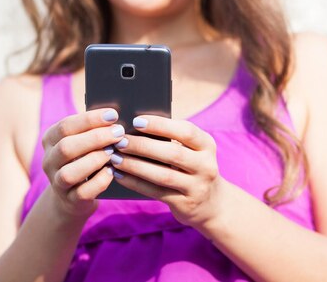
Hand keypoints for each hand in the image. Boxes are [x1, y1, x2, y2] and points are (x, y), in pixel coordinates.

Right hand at [41, 108, 123, 219]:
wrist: (74, 195)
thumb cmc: (84, 158)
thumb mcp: (83, 141)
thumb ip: (93, 129)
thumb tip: (116, 117)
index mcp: (50, 140)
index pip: (65, 126)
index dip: (90, 119)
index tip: (113, 114)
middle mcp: (49, 161)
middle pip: (66, 147)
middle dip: (95, 138)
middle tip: (118, 132)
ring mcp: (57, 183)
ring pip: (69, 173)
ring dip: (94, 160)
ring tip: (113, 152)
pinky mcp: (70, 201)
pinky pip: (82, 193)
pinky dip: (99, 181)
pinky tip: (112, 172)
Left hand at [109, 115, 225, 229]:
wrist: (211, 203)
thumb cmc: (192, 167)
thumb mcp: (192, 151)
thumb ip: (173, 139)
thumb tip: (135, 127)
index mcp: (207, 145)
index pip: (185, 131)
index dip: (160, 125)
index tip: (136, 121)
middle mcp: (206, 166)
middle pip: (172, 153)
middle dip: (143, 146)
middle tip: (120, 141)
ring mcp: (197, 187)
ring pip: (163, 175)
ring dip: (135, 165)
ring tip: (115, 158)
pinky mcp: (185, 205)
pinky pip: (156, 192)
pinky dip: (136, 183)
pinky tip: (120, 175)